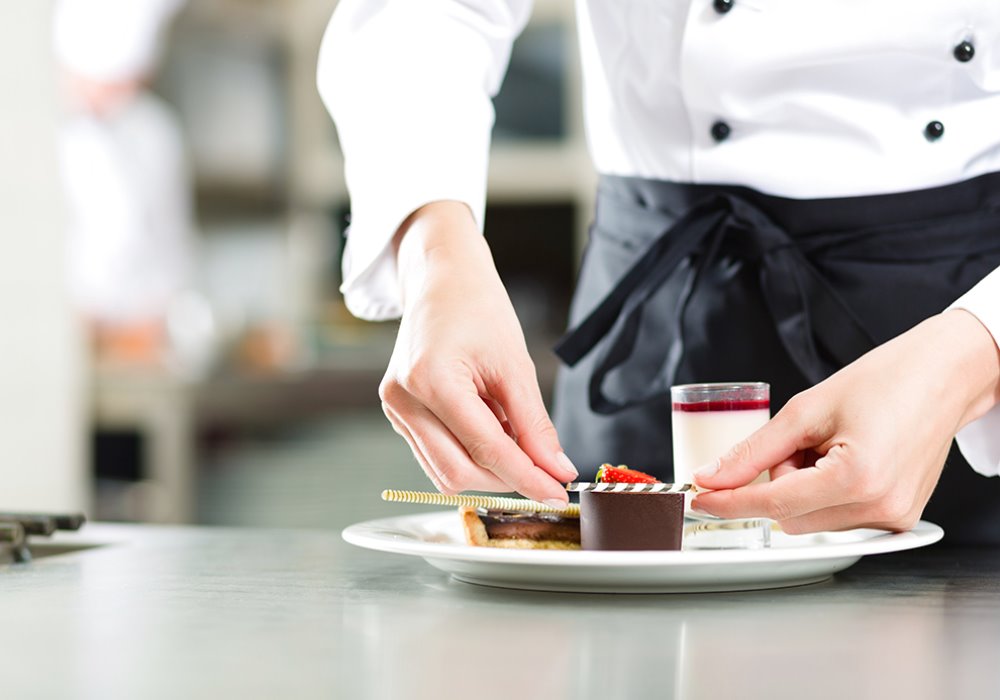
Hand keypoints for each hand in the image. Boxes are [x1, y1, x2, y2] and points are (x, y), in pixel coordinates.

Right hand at [379, 201, 576, 506]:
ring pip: (445, 472)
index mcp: (430, 379)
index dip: (527, 477)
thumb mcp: (516, 365)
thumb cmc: (479, 308)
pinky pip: (437, 456)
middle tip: (545, 467)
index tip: (559, 492)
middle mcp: (402, 400)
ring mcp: (395, 410)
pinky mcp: (398, 415)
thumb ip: (534, 424)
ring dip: (488, 468)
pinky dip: (471, 454)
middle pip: (459, 473)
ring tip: (514, 432)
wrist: (443, 279)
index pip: (485, 450)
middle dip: (507, 478)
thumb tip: (556, 469)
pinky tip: (491, 426)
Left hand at [692, 310, 999, 532]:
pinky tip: (842, 461)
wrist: (942, 377)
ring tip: (828, 447)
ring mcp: (893, 518)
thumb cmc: (886, 381)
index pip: (773, 503)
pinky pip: (836, 518)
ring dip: (800, 489)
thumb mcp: (807, 410)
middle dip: (775, 483)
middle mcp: (879, 507)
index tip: (698, 498)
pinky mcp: (898, 519)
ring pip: (810, 520)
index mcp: (857, 478)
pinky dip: (823, 494)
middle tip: (797, 442)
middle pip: (788, 517)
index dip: (729, 501)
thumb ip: (754, 451)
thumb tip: (713, 476)